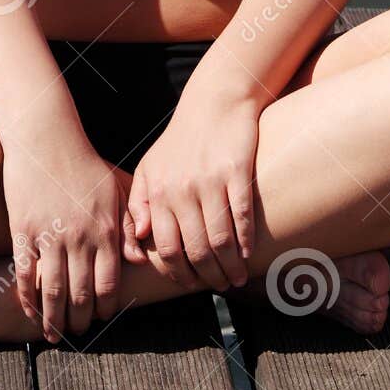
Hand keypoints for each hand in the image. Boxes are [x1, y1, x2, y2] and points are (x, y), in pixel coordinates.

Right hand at [2, 136, 129, 342]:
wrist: (46, 138)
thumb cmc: (84, 163)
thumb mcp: (117, 189)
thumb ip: (131, 224)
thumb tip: (139, 260)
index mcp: (106, 229)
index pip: (109, 283)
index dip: (106, 306)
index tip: (103, 317)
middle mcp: (79, 237)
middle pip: (80, 294)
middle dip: (80, 320)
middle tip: (78, 333)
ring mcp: (49, 235)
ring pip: (52, 291)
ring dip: (53, 320)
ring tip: (54, 336)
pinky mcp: (23, 230)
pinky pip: (24, 274)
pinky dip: (27, 298)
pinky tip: (30, 312)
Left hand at [127, 89, 259, 292]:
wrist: (214, 102)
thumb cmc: (180, 141)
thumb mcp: (149, 168)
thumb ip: (139, 204)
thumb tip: (140, 240)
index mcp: (159, 191)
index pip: (165, 248)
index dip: (179, 273)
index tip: (191, 284)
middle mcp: (181, 189)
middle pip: (195, 250)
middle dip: (209, 276)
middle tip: (220, 286)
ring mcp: (210, 180)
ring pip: (220, 240)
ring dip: (231, 266)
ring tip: (238, 277)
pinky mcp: (236, 172)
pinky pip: (242, 216)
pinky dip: (246, 241)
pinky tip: (249, 254)